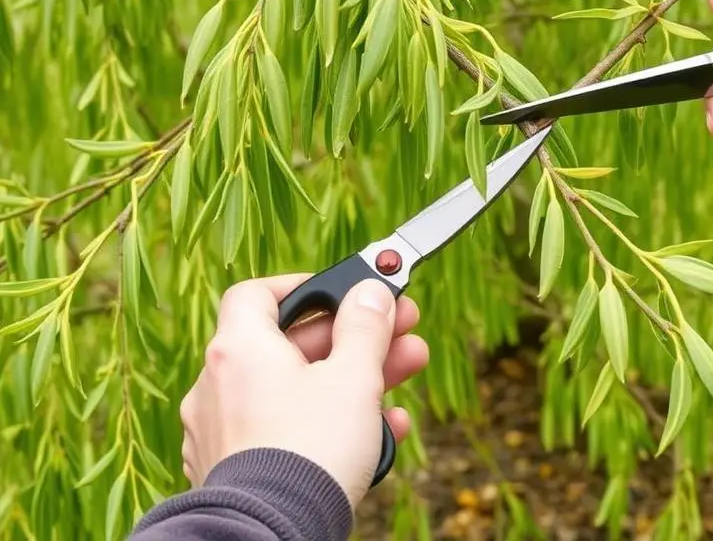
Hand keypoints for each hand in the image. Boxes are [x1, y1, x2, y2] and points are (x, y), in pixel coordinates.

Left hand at [179, 274, 428, 507]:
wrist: (275, 535)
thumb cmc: (312, 449)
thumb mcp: (353, 377)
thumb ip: (364, 327)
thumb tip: (370, 291)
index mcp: (239, 349)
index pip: (259, 294)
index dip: (304, 288)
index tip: (345, 294)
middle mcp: (218, 386)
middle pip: (292, 347)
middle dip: (355, 342)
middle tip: (402, 339)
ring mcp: (221, 432)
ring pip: (295, 393)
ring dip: (350, 384)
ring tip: (401, 389)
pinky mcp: (233, 471)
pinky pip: (285, 434)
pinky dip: (326, 427)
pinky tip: (377, 436)